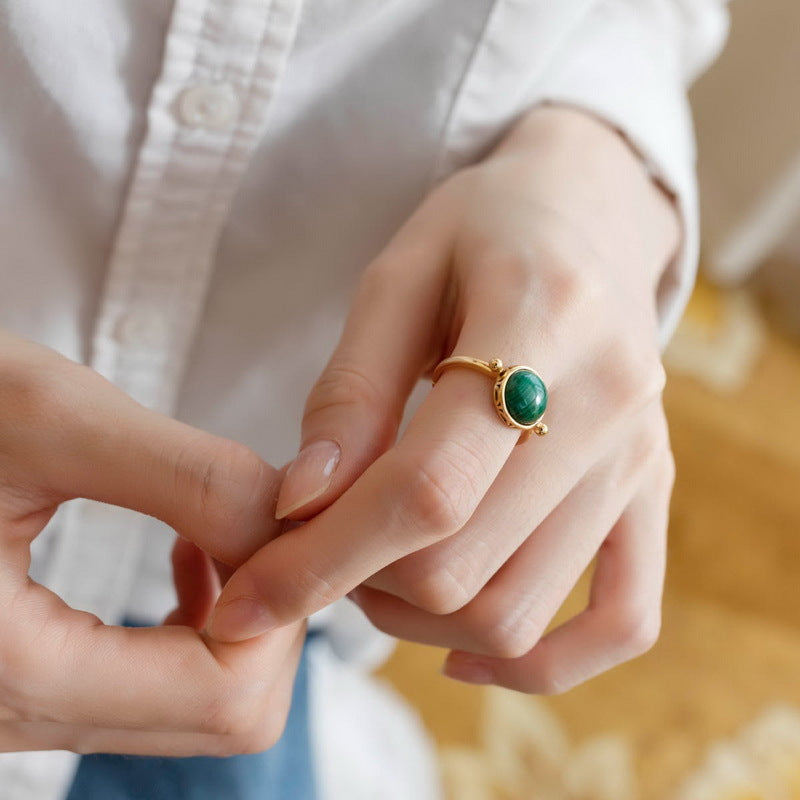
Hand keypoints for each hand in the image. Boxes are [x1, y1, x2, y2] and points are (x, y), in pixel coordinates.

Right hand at [0, 331, 303, 754]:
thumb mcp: (52, 418)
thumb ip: (189, 478)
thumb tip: (289, 523)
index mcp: (11, 672)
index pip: (228, 696)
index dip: (278, 603)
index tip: (274, 516)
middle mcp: (15, 713)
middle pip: (226, 712)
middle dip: (266, 610)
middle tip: (254, 516)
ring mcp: (22, 703)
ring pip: (196, 700)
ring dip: (236, 611)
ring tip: (215, 525)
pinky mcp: (30, 674)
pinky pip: (154, 680)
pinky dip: (197, 619)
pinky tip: (185, 546)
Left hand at [209, 105, 678, 693]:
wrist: (586, 219)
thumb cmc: (480, 234)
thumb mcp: (397, 280)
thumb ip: (350, 392)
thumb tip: (300, 504)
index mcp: (543, 324)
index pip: (427, 488)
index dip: (322, 559)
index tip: (245, 600)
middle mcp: (611, 404)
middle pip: (465, 565)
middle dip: (357, 584)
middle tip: (309, 549)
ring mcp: (641, 458)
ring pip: (519, 611)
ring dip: (419, 621)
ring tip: (371, 571)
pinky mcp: (653, 492)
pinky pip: (622, 622)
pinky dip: (536, 665)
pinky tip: (461, 650)